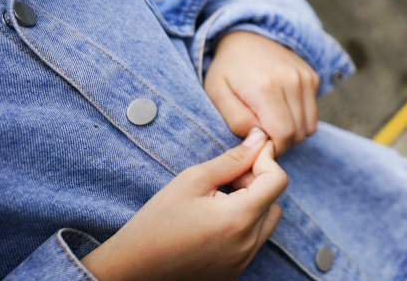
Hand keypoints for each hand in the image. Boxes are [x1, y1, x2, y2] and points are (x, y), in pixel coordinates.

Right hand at [81, 129, 286, 280]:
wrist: (129, 271)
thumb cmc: (155, 223)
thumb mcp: (192, 181)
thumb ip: (232, 160)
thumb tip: (260, 139)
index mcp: (239, 219)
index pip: (278, 180)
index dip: (265, 160)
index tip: (248, 152)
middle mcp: (247, 244)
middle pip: (275, 200)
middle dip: (257, 182)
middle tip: (225, 179)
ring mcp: (242, 261)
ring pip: (268, 221)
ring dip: (254, 204)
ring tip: (220, 199)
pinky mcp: (234, 272)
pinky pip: (254, 241)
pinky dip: (245, 225)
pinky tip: (216, 220)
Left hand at [205, 31, 318, 155]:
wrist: (246, 36)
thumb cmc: (227, 69)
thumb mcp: (217, 94)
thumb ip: (236, 120)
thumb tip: (259, 139)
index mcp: (266, 88)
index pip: (284, 135)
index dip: (273, 149)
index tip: (257, 147)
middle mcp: (292, 81)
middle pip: (298, 133)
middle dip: (282, 143)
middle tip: (262, 137)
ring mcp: (305, 78)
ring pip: (309, 126)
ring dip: (292, 133)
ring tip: (271, 124)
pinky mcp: (312, 77)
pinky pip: (312, 112)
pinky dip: (299, 118)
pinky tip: (280, 109)